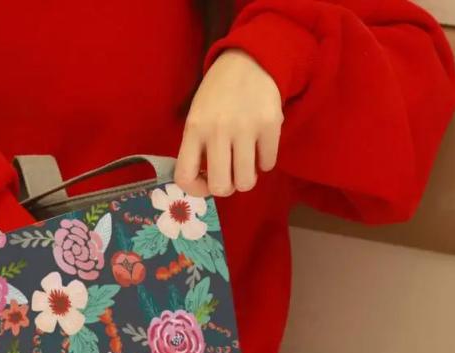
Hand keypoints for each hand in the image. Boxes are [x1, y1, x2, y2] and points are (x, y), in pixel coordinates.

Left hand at [176, 49, 282, 196]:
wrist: (250, 59)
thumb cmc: (219, 95)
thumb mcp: (197, 117)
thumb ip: (197, 148)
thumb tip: (207, 185)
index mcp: (194, 129)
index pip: (185, 177)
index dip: (195, 190)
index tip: (205, 183)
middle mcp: (217, 130)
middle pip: (220, 187)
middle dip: (227, 188)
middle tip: (231, 175)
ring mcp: (245, 128)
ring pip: (246, 182)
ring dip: (247, 178)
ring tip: (246, 163)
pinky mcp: (270, 125)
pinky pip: (268, 164)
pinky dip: (265, 161)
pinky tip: (261, 147)